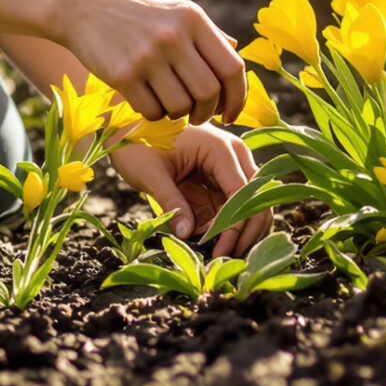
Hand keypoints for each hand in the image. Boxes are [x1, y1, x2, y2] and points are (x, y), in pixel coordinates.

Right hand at [51, 0, 246, 125]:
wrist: (83, 8)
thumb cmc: (137, 13)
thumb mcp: (176, 11)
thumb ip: (207, 33)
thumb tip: (236, 52)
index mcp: (193, 19)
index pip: (232, 67)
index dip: (238, 97)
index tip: (231, 115)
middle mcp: (174, 35)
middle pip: (209, 92)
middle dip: (207, 112)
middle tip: (198, 115)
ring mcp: (147, 55)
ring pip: (181, 106)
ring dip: (180, 115)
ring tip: (170, 104)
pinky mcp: (123, 74)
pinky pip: (152, 111)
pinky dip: (155, 114)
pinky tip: (148, 101)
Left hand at [109, 125, 268, 259]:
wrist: (128, 126)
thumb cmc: (138, 143)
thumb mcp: (151, 174)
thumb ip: (171, 203)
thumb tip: (186, 235)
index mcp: (221, 149)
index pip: (242, 195)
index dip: (234, 228)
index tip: (218, 253)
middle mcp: (234, 157)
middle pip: (257, 201)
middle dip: (244, 233)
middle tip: (223, 259)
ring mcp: (228, 168)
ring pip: (247, 207)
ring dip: (234, 233)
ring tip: (211, 252)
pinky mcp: (218, 180)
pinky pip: (229, 208)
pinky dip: (221, 227)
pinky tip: (203, 239)